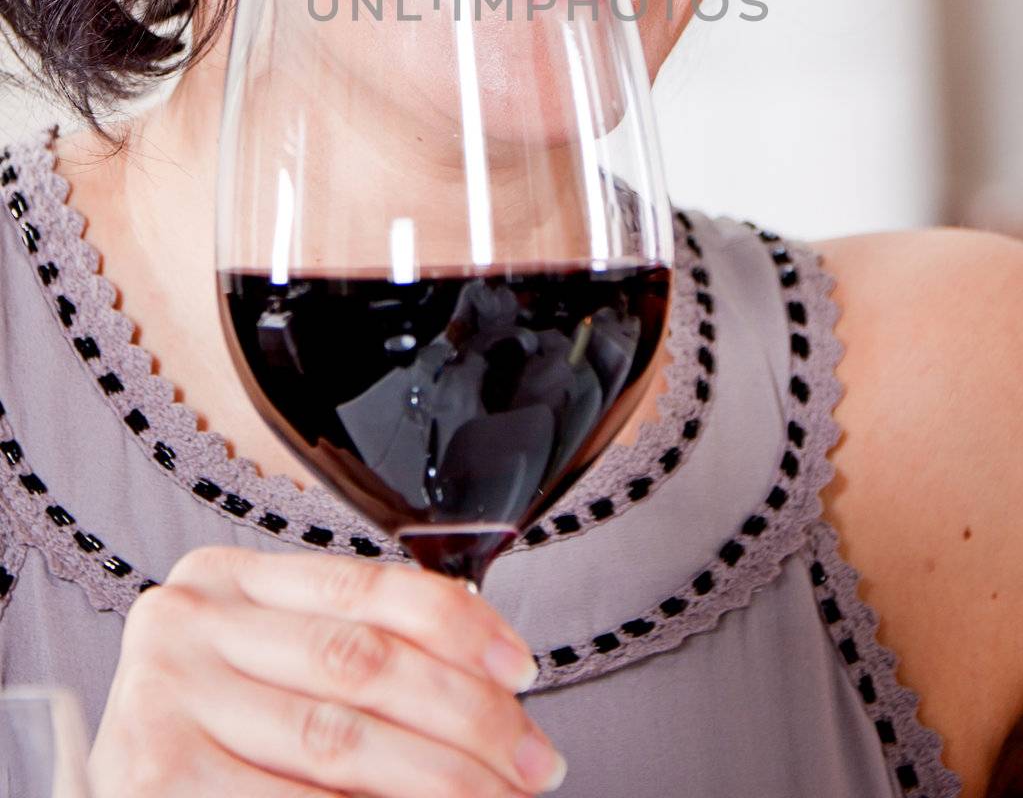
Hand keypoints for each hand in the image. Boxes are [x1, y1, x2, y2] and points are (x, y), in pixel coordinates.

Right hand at [88, 545, 565, 797]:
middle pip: (363, 663)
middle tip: (534, 761)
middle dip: (469, 717)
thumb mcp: (269, 670)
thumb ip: (352, 653)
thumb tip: (492, 683)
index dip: (459, 624)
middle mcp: (186, 624)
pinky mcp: (155, 782)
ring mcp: (163, 702)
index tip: (523, 668)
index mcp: (223, 579)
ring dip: (439, 780)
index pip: (365, 585)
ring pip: (341, 741)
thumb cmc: (212, 742)